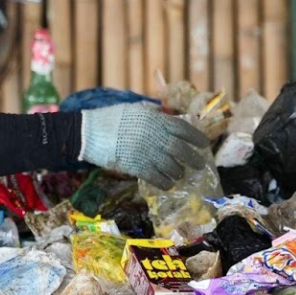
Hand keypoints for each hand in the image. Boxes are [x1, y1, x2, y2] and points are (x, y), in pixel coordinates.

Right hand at [78, 103, 209, 188]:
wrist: (91, 132)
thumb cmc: (112, 118)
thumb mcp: (136, 109)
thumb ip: (152, 114)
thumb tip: (165, 115)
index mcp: (156, 120)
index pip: (183, 129)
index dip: (196, 137)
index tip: (204, 144)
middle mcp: (156, 136)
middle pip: (181, 150)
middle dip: (193, 158)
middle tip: (199, 165)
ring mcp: (147, 152)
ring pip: (171, 166)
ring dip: (178, 172)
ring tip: (180, 174)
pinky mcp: (137, 167)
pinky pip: (157, 178)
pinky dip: (165, 183)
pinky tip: (168, 185)